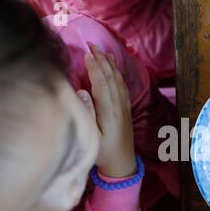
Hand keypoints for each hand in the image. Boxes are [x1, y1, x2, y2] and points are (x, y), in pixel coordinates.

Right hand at [79, 45, 136, 177]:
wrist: (123, 164)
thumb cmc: (103, 153)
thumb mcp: (91, 137)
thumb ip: (87, 113)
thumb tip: (82, 91)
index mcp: (109, 111)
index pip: (102, 83)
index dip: (95, 67)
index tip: (87, 53)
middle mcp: (119, 106)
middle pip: (111, 78)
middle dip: (103, 60)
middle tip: (94, 45)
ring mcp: (125, 108)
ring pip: (118, 81)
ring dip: (112, 66)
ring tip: (105, 52)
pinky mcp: (127, 112)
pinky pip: (123, 88)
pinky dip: (119, 76)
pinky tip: (116, 71)